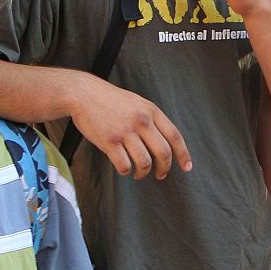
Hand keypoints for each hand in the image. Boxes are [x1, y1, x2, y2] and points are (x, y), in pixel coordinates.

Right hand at [72, 79, 191, 178]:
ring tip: (139, 174)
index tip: (187, 167)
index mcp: (151, 111)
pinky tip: (124, 168)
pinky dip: (126, 171)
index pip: (175, 136)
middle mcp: (141, 121)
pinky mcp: (109, 142)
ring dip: (144, 173)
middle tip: (161, 175)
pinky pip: (124, 165)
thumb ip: (151, 119)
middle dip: (165, 168)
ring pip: (145, 162)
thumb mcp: (137, 102)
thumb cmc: (110, 100)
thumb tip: (164, 142)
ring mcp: (125, 132)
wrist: (83, 94)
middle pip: (163, 152)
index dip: (183, 154)